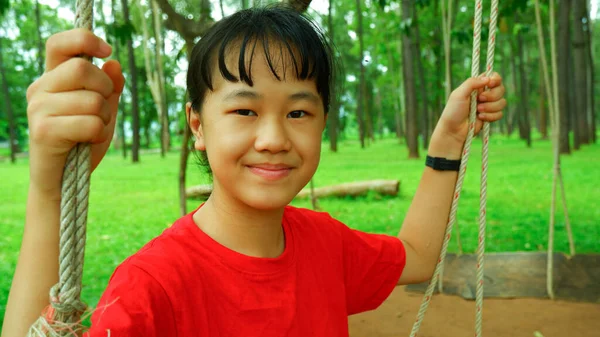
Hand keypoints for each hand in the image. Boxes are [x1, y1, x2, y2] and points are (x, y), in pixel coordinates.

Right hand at [26, 28, 124, 194]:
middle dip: (105, 88)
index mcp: (51, 78)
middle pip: (82, 68)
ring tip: (94, 131)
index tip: (107, 49)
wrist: (63, 181)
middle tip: (102, 109)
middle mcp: (39, 89)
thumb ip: (110, 87)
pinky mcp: (44, 131)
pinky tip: (89, 142)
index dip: (84, 39)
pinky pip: (90, 123)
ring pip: (92, 100)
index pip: (59, 44)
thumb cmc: (83, 142)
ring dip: (105, 118)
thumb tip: (114, 64)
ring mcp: (38, 109)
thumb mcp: (102, 111)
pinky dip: (100, 134)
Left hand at [429, 73, 505, 158]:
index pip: (494, 77)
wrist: (454, 130)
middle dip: (492, 96)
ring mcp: (488, 105)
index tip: (490, 84)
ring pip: (502, 102)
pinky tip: (480, 118)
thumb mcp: (459, 94)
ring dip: (490, 107)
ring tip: (478, 111)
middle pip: (501, 89)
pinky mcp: (490, 116)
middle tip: (479, 100)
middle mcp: (484, 94)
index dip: (496, 79)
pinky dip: (491, 116)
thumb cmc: (453, 111)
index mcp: (477, 86)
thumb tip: (487, 79)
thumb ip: (471, 83)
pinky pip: (500, 114)